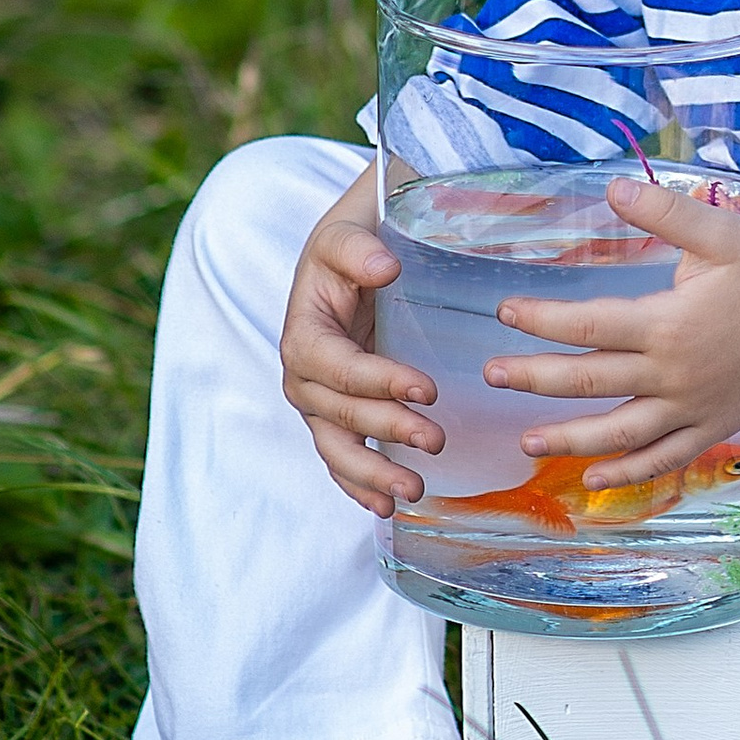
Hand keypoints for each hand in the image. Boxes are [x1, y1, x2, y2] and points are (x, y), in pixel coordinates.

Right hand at [279, 167, 443, 512]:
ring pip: (336, 446)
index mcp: (304, 332)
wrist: (352, 248)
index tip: (426, 389)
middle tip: (436, 440)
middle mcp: (304, 374)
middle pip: (339, 413)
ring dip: (372, 473)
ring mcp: (318, 399)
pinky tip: (385, 507)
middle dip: (386, 429)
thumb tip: (383, 266)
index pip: (338, 368)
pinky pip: (340, 456)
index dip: (379, 382)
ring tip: (413, 491)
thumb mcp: (348, 232)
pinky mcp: (336, 413)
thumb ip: (358, 248)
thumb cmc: (352, 239)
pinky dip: (358, 484)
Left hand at [490, 175, 739, 484]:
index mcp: (668, 323)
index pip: (587, 326)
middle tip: (492, 377)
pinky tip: (594, 479)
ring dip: (568, 440)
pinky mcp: (712, 427)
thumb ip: (663, 211)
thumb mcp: (719, 231)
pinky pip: (663, 459)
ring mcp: (691, 408)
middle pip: (589, 382)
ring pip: (619, 434)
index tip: (504, 314)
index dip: (540, 322)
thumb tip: (613, 187)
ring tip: (526, 443)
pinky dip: (628, 473)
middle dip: (534, 380)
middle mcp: (672, 374)